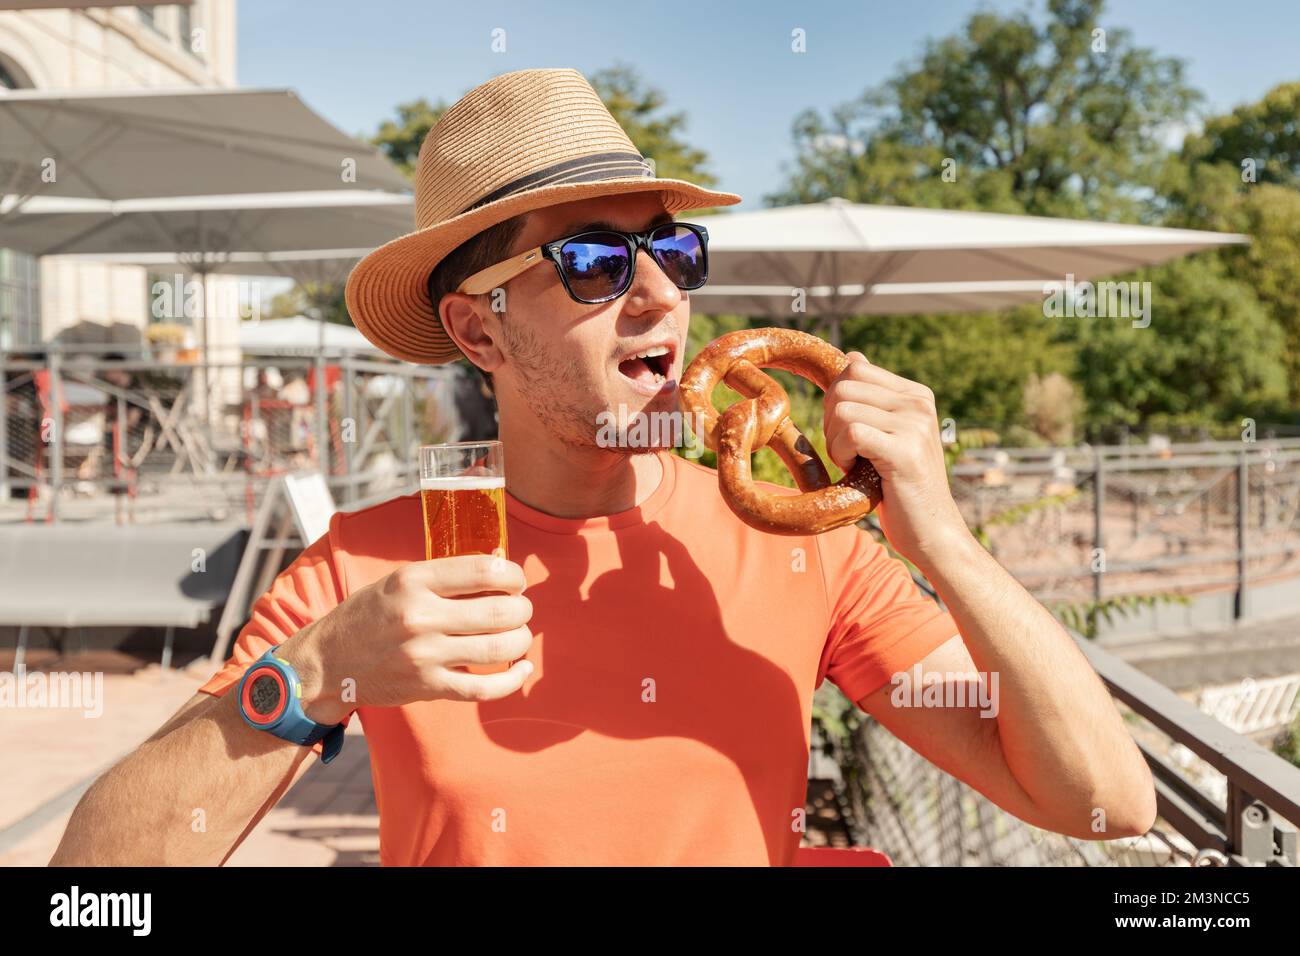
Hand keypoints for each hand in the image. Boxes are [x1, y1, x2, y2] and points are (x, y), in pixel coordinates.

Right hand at [279, 554, 533, 723]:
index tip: (515, 581)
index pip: (484, 570)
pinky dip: (512, 679)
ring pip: (498, 648)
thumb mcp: (399, 581)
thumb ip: (445, 577)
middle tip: (520, 609)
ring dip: (520, 640)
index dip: (512, 575)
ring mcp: (424, 655)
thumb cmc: (370, 616)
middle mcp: (420, 616)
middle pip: (499, 611)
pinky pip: (484, 688)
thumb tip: (500, 566)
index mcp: (414, 581)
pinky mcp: (427, 686)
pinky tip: (522, 668)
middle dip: (522, 609)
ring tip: (518, 635)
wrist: (327, 663)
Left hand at [823, 351, 971, 566]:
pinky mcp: (904, 449)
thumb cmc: (901, 488)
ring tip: (856, 464)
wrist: (931, 533)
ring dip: (835, 442)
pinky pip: (850, 432)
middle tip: (848, 452)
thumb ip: (872, 400)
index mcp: (916, 395)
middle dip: (831, 421)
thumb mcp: (887, 435)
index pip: (855, 367)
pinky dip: (842, 454)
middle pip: (843, 386)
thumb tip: (853, 356)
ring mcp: (915, 424)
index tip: (848, 433)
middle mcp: (919, 403)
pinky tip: (857, 471)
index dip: (836, 400)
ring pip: (842, 409)